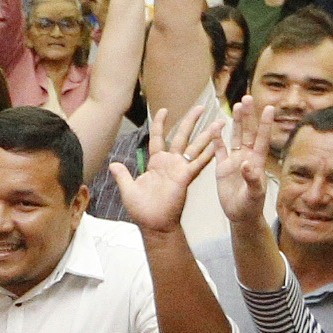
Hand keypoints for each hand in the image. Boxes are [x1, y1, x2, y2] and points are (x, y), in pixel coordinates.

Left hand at [112, 106, 223, 235]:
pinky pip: (198, 162)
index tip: (165, 110)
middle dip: (191, 121)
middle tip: (200, 107)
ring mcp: (179, 169)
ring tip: (219, 122)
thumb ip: (123, 175)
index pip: (159, 138)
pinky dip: (208, 152)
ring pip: (194, 146)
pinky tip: (217, 142)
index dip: (161, 124)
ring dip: (207, 134)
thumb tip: (114, 164)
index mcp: (156, 163)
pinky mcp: (185, 177)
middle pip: (181, 136)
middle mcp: (170, 163)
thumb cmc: (142, 210)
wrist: (153, 225)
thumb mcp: (128, 189)